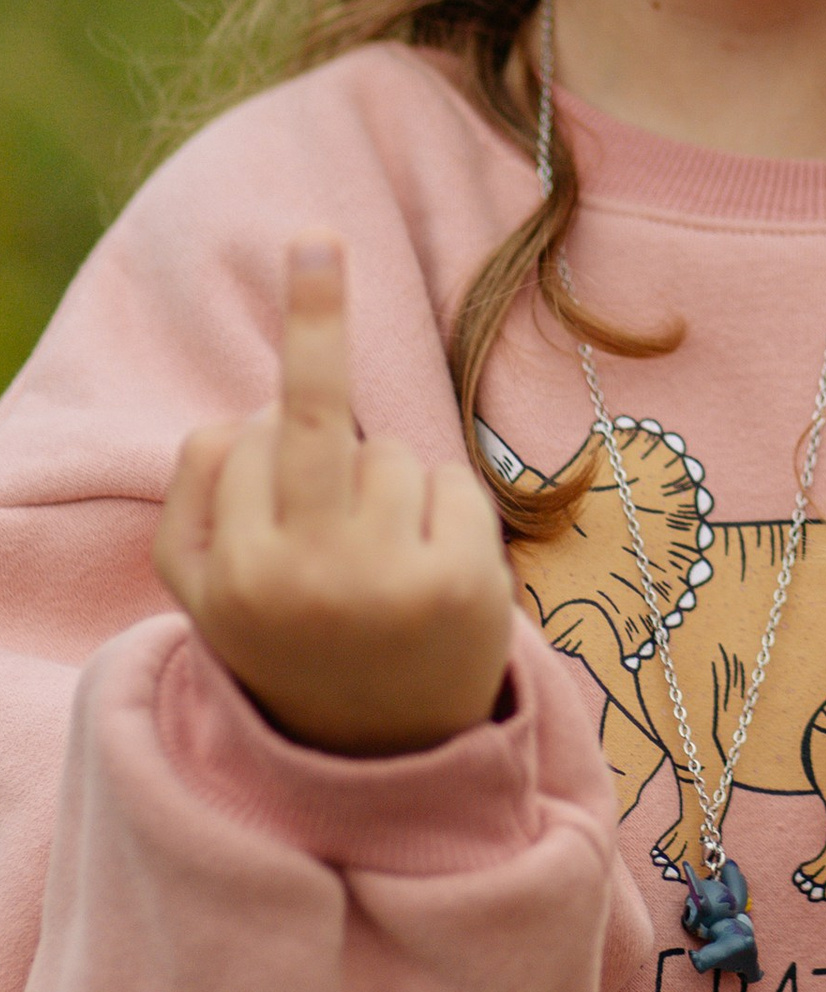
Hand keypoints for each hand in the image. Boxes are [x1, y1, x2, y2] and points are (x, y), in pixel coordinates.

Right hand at [153, 237, 517, 756]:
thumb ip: (198, 507)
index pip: (237, 442)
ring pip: (389, 454)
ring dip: (390, 484)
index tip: (293, 272)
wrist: (380, 754)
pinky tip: (430, 575)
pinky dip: (445, 510)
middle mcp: (296, 580)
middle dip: (312, 322)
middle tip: (315, 237)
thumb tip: (237, 415)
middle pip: (309, 419)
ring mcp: (381, 582)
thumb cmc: (292, 640)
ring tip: (381, 567)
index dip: (259, 426)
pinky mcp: (461, 584)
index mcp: (226, 579)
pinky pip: (450, 484)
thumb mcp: (213, 596)